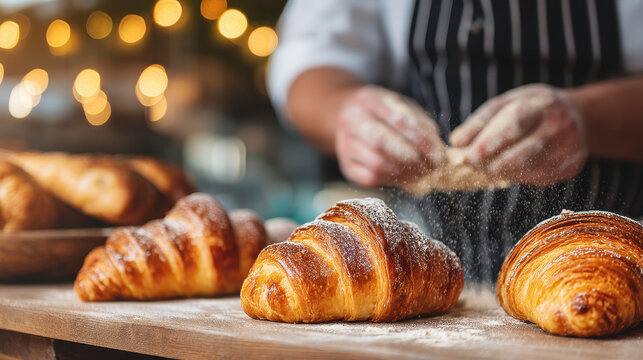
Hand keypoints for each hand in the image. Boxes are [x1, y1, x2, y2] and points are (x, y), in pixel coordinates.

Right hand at [335, 86, 445, 186]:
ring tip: (422, 174)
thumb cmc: (383, 112)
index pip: (398, 119)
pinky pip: (369, 178)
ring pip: (375, 163)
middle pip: (380, 141)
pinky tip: (405, 178)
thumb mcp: (401, 106)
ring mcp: (344, 143)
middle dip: (411, 157)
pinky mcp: (346, 165)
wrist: (349, 117)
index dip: (422, 140)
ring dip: (404, 172)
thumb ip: (420, 123)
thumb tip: (437, 148)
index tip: (440, 155)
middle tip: (431, 167)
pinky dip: (391, 180)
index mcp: (368, 99)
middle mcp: (351, 120)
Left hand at [450, 84, 587, 186]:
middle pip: (522, 154)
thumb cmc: (531, 108)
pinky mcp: (572, 166)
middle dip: (492, 164)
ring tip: (487, 168)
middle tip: (473, 166)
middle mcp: (562, 126)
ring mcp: (570, 148)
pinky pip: (539, 178)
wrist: (577, 114)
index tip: (467, 157)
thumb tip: (456, 142)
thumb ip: (480, 121)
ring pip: (529, 170)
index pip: (514, 125)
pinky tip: (509, 170)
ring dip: (503, 173)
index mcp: (543, 104)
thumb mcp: (506, 103)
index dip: (488, 144)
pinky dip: (518, 177)